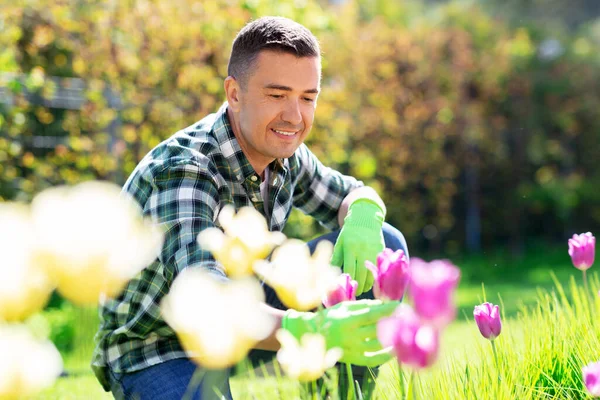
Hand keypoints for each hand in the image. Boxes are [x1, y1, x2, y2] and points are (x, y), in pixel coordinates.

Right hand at [282, 299, 398, 366]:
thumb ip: (363, 306)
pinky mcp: (353, 359)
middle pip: (376, 329)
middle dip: (392, 322)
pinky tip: (394, 349)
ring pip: (377, 345)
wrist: (311, 337)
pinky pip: (373, 360)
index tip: (399, 305)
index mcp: (346, 320)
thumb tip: (383, 305)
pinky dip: (385, 356)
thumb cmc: (330, 317)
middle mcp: (349, 336)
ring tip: (402, 330)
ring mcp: (352, 349)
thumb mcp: (343, 307)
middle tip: (406, 316)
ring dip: (392, 338)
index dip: (387, 310)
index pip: (371, 315)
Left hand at [331, 199, 384, 294]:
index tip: (346, 288)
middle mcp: (363, 249)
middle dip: (359, 285)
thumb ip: (337, 256)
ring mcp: (373, 250)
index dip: (349, 280)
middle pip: (361, 273)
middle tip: (356, 293)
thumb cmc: (349, 232)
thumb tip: (331, 271)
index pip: (350, 268)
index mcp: (351, 247)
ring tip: (363, 290)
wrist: (366, 218)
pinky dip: (374, 276)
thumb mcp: (340, 242)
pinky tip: (370, 281)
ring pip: (372, 272)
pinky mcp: (381, 250)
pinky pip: (378, 267)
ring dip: (368, 284)